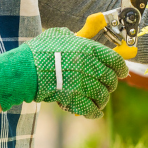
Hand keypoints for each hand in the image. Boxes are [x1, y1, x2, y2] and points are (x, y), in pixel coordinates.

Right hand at [0, 28, 127, 118]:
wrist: (25, 70)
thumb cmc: (38, 51)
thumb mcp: (57, 35)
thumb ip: (72, 36)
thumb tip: (78, 38)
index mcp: (87, 49)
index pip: (114, 60)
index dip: (121, 68)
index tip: (122, 72)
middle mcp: (88, 66)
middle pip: (110, 79)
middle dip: (111, 85)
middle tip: (108, 87)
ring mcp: (82, 83)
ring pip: (103, 95)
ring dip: (102, 99)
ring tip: (99, 101)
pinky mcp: (73, 99)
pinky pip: (91, 109)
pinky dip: (94, 112)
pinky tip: (94, 112)